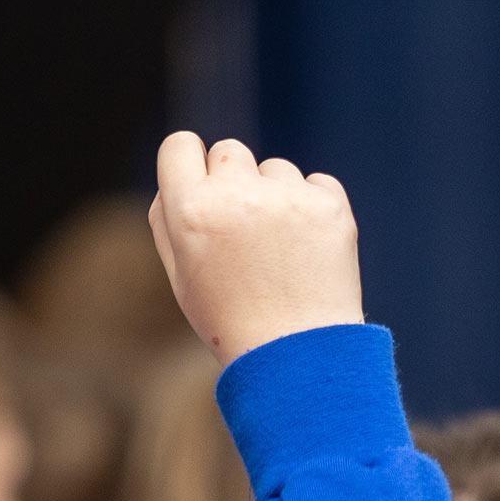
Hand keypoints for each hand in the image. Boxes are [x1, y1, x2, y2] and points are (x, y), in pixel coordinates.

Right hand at [149, 134, 363, 364]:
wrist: (299, 356)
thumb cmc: (231, 318)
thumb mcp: (180, 274)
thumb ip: (169, 218)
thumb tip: (183, 173)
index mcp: (190, 211)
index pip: (179, 144)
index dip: (188, 163)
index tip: (200, 182)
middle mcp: (236, 195)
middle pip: (228, 151)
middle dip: (232, 180)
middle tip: (243, 230)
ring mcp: (287, 198)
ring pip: (274, 169)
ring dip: (274, 196)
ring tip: (279, 253)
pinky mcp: (330, 205)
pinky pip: (315, 183)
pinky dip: (312, 207)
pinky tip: (307, 250)